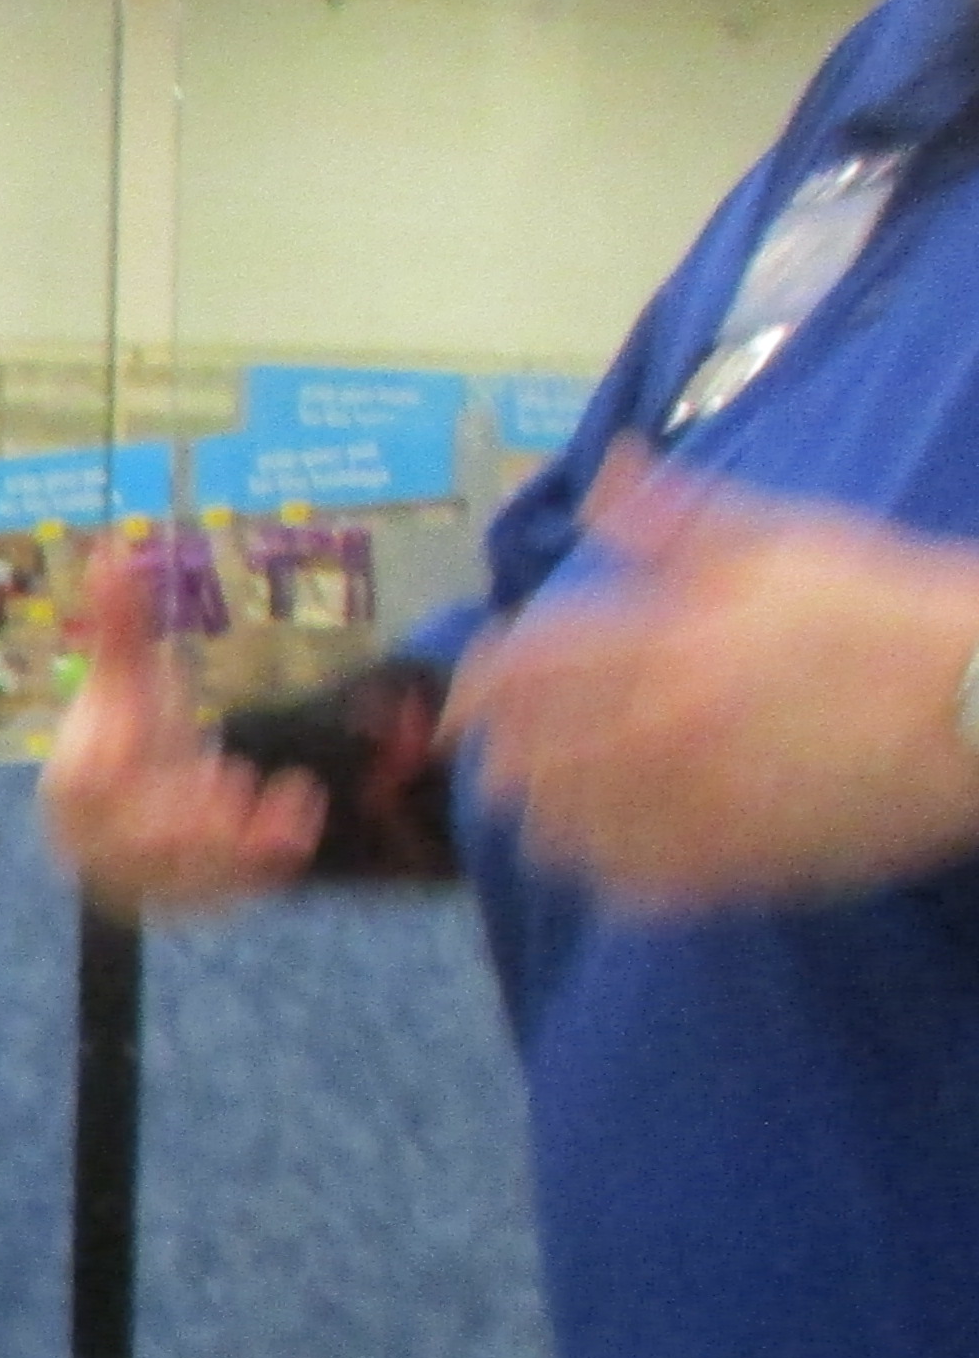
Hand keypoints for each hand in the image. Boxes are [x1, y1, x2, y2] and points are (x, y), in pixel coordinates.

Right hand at [40, 560, 323, 911]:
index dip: (122, 764)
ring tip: (266, 794)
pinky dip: (269, 858)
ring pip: (190, 878)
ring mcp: (146, 880)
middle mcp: (97, 844)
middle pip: (140, 842)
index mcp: (70, 788)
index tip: (161, 733)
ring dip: (233, 840)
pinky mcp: (191, 899)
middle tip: (226, 774)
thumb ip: (119, 620)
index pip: (85, 785)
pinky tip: (300, 811)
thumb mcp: (125, 675)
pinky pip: (231, 892)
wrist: (131, 809)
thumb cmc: (126, 733)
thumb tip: (115, 546)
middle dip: (189, 814)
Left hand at [445, 444, 978, 906]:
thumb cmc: (889, 609)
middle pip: (521, 762)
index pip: (517, 671)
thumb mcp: (784, 540)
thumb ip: (675, 518)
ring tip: (552, 803)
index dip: (474, 687)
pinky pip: (631, 888)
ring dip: (542, 816)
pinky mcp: (741, 867)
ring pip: (562, 834)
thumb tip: (605, 468)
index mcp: (663, 644)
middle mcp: (663, 732)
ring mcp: (697, 807)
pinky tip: (616, 849)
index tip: (469, 699)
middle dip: (498, 756)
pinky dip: (605, 871)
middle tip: (503, 754)